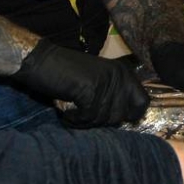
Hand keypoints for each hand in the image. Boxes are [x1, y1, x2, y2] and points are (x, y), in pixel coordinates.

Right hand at [13, 39, 149, 127]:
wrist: (41, 60)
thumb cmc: (66, 73)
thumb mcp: (97, 80)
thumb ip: (113, 95)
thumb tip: (126, 120)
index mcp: (123, 72)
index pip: (142, 102)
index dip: (130, 115)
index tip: (110, 120)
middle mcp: (119, 75)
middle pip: (120, 115)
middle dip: (101, 122)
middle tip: (83, 117)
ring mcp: (106, 81)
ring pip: (103, 118)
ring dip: (85, 122)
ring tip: (72, 115)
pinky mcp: (90, 88)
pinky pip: (89, 116)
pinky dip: (76, 120)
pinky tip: (67, 115)